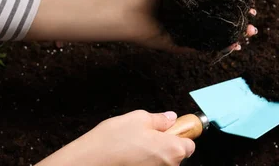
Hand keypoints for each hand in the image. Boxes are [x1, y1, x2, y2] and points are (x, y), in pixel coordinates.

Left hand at [28, 0, 256, 48]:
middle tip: (253, 22)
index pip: (220, 3)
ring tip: (248, 36)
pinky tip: (232, 46)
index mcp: (193, 1)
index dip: (237, 3)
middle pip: (223, 21)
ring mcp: (188, 32)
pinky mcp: (181, 45)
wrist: (125, 11)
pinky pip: (203, 48)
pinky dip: (218, 49)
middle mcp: (193, 17)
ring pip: (217, 36)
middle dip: (241, 22)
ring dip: (235, 37)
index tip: (251, 2)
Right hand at [37, 110, 193, 165]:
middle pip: (175, 155)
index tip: (171, 129)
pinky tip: (127, 156)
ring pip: (160, 162)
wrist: (88, 162)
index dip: (181, 135)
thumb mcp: (138, 118)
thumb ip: (159, 119)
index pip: (190, 145)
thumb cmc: (113, 140)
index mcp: (172, 150)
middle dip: (165, 145)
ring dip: (152, 154)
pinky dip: (141, 162)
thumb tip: (170, 118)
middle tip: (146, 135)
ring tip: (132, 146)